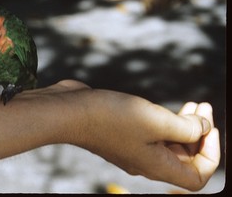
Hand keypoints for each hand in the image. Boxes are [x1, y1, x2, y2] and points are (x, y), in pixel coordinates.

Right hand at [46, 80, 220, 190]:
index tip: (209, 127)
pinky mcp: (121, 134)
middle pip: (185, 159)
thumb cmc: (110, 117)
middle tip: (203, 107)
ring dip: (184, 125)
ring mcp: (132, 147)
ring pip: (168, 144)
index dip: (211, 153)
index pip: (197, 176)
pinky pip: (151, 134)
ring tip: (191, 105)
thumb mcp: (156, 121)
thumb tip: (202, 126)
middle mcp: (145, 161)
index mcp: (156, 166)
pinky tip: (160, 106)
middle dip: (200, 134)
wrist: (68, 112)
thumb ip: (186, 127)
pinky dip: (164, 121)